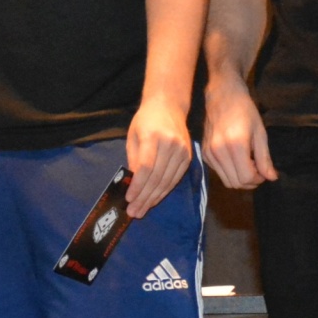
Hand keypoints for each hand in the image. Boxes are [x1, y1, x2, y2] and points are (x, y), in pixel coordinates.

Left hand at [125, 94, 192, 216]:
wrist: (169, 105)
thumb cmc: (145, 120)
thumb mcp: (133, 136)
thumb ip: (133, 159)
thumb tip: (133, 184)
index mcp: (153, 137)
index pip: (145, 168)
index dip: (138, 186)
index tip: (129, 199)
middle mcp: (170, 145)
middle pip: (156, 178)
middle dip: (144, 198)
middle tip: (134, 212)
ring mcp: (182, 151)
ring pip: (167, 182)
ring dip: (154, 199)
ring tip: (142, 210)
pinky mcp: (188, 157)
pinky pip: (175, 179)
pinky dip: (164, 191)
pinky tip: (154, 199)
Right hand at [200, 72, 275, 190]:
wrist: (222, 95)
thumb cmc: (245, 110)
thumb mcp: (260, 132)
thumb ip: (264, 158)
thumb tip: (272, 178)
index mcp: (235, 144)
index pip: (246, 177)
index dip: (258, 179)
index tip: (264, 171)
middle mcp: (218, 151)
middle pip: (236, 183)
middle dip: (250, 181)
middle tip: (257, 169)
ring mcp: (209, 153)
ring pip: (227, 181)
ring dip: (240, 178)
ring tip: (248, 164)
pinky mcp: (205, 154)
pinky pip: (219, 173)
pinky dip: (230, 172)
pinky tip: (237, 159)